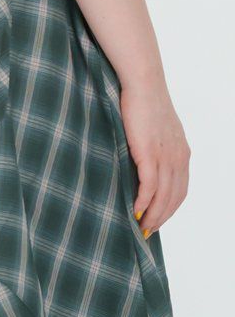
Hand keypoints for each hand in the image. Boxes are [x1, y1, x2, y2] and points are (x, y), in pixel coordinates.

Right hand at [120, 78, 190, 238]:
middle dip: (162, 217)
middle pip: (174, 197)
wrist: (144, 84)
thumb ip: (155, 146)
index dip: (170, 208)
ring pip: (163, 196)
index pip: (180, 189)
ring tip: (140, 226)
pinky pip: (149, 186)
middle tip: (147, 231)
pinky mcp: (149, 153)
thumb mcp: (156, 128)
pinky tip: (135, 209)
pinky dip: (143, 201)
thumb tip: (144, 160)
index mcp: (182, 152)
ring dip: (152, 215)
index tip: (157, 220)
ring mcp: (165, 156)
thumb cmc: (144, 102)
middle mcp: (178, 157)